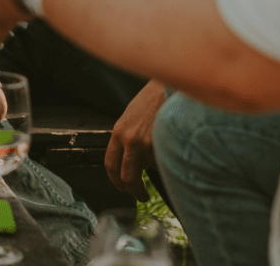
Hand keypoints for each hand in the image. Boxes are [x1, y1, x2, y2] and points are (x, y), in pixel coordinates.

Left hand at [104, 79, 164, 201]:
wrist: (169, 85)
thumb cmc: (153, 99)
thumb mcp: (133, 117)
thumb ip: (129, 138)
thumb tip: (135, 163)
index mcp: (118, 131)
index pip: (110, 164)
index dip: (115, 181)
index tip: (122, 187)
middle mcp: (128, 138)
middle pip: (127, 176)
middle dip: (134, 191)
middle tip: (141, 196)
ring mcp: (145, 142)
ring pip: (149, 170)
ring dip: (155, 169)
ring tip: (161, 155)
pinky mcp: (161, 143)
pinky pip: (163, 161)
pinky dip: (166, 158)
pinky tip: (169, 143)